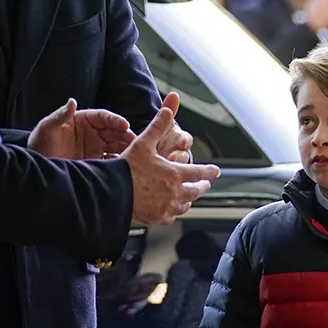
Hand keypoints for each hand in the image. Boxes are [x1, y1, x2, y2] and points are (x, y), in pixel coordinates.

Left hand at [28, 99, 135, 159]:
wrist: (38, 167)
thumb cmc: (39, 143)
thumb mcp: (47, 128)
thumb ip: (60, 116)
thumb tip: (72, 101)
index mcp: (83, 120)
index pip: (104, 117)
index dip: (115, 120)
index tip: (125, 125)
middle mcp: (92, 132)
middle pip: (114, 131)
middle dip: (125, 135)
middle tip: (135, 141)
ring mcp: (95, 147)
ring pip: (116, 145)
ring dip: (126, 148)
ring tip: (134, 153)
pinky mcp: (95, 161)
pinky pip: (111, 160)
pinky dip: (119, 162)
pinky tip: (124, 166)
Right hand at [122, 96, 220, 224]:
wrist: (112, 193)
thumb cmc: (127, 169)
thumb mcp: (143, 143)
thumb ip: (158, 126)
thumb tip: (168, 109)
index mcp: (175, 174)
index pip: (199, 173)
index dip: (209, 172)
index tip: (216, 172)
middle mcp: (174, 193)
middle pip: (195, 192)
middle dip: (201, 187)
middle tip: (204, 185)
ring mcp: (166, 208)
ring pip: (184, 206)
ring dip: (189, 200)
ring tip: (189, 198)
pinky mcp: (156, 218)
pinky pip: (170, 217)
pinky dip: (173, 213)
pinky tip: (170, 212)